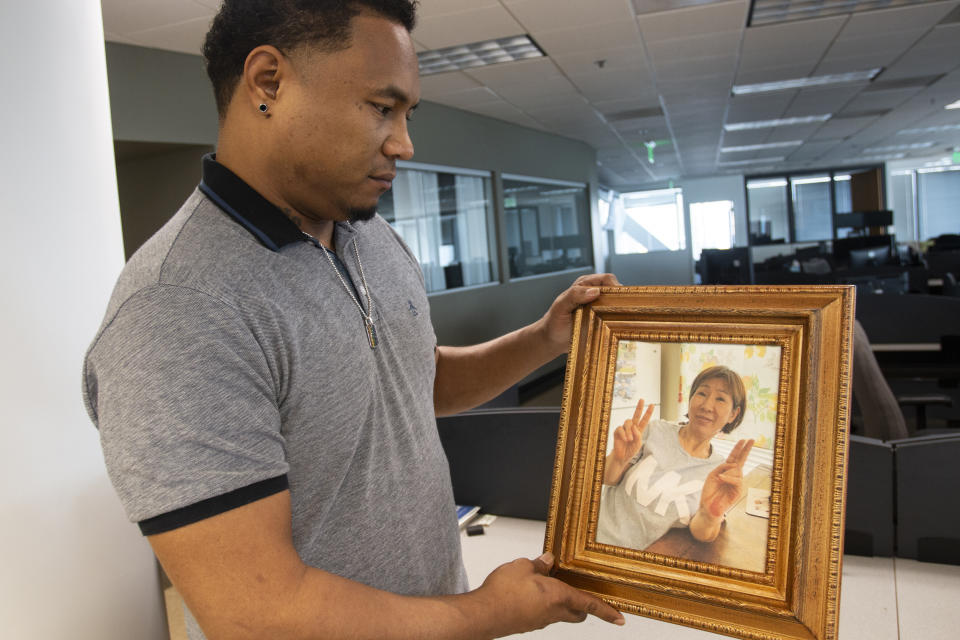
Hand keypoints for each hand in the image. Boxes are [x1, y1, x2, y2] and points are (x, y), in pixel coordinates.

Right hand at [472, 551, 623, 635]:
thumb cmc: (503, 592)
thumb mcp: (523, 566)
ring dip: (561, 603)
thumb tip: (547, 561)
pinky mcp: (526, 623)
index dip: (607, 612)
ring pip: (559, 614)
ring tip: (552, 587)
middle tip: (587, 599)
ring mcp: (539, 621)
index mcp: (558, 596)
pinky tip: (532, 594)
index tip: (620, 618)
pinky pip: (543, 614)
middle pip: (577, 613)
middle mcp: (552, 612)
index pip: (590, 604)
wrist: (483, 614)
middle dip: (585, 607)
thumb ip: (538, 564)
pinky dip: (544, 605)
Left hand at [538, 273, 619, 355]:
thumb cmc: (553, 322)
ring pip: (617, 304)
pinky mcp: (601, 319)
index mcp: (584, 285)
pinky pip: (614, 317)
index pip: (607, 280)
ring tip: (620, 321)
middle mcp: (593, 293)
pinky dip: (617, 321)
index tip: (619, 300)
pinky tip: (616, 328)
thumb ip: (574, 295)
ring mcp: (598, 307)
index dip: (615, 287)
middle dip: (621, 300)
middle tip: (623, 313)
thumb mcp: (560, 307)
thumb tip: (595, 291)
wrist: (551, 340)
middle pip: (615, 292)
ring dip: (620, 312)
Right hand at [603, 399, 653, 484]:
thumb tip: (634, 426)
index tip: (652, 405)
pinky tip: (625, 439)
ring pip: (628, 422)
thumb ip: (638, 435)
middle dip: (639, 407)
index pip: (644, 420)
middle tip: (642, 399)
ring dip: (629, 431)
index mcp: (639, 430)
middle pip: (636, 415)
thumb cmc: (630, 450)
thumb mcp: (638, 444)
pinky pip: (620, 429)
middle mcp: (632, 427)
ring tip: (629, 440)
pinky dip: (624, 434)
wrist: (622, 457)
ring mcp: (624, 429)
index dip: (648, 413)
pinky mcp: (617, 431)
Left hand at [699, 438, 754, 517]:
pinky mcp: (738, 491)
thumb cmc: (709, 492)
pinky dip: (728, 478)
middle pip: (741, 460)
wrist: (707, 507)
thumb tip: (733, 464)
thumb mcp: (712, 475)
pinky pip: (737, 480)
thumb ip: (721, 468)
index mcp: (726, 471)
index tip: (743, 439)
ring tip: (720, 478)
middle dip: (746, 449)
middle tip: (751, 439)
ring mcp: (737, 483)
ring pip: (737, 471)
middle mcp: (733, 475)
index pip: (734, 457)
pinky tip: (722, 478)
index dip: (738, 448)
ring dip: (728, 472)